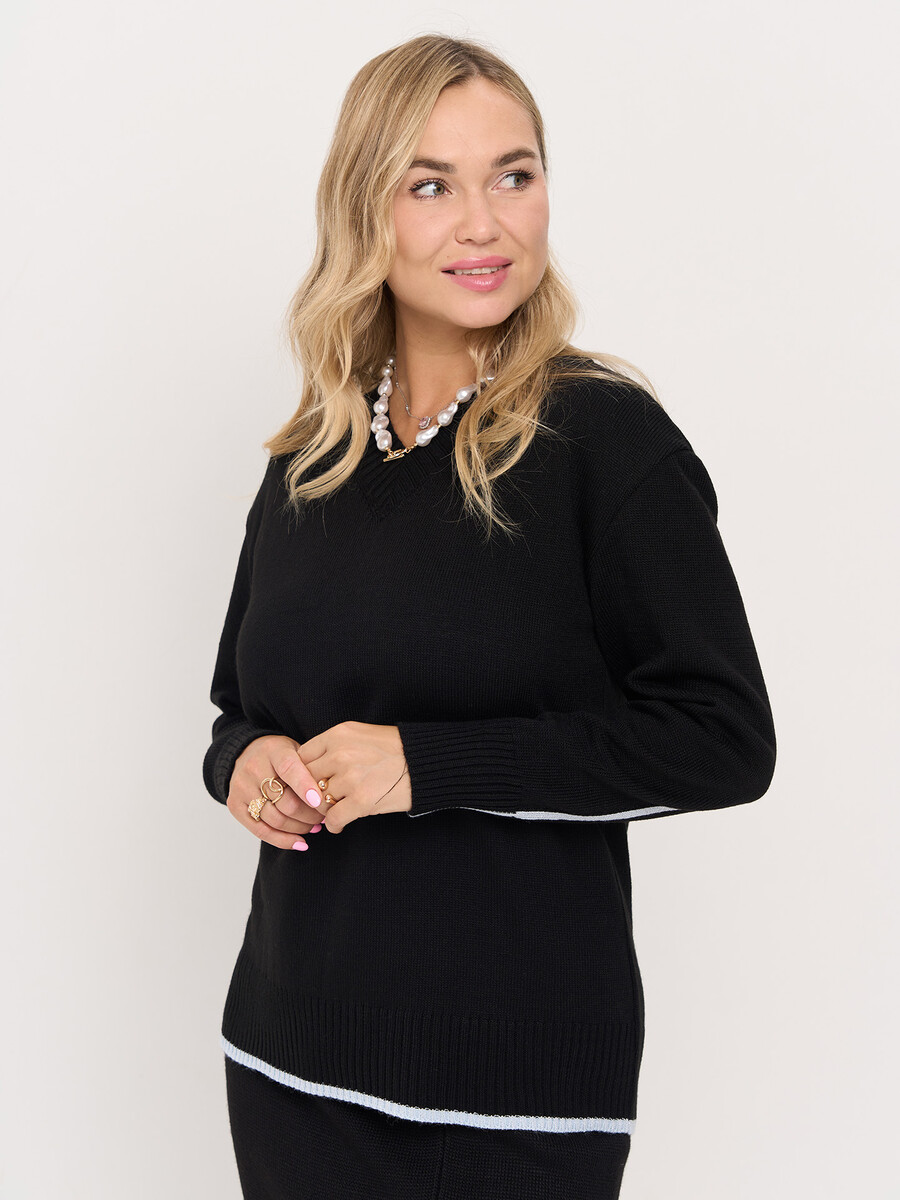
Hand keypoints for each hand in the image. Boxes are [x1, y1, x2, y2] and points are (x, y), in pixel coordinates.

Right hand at [227, 734, 329, 850]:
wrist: (248, 753)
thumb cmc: (281, 755)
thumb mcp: (297, 749)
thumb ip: (311, 766)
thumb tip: (330, 794)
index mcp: (273, 750)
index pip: (289, 769)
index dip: (305, 787)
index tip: (319, 802)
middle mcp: (253, 768)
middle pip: (285, 802)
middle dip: (310, 814)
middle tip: (324, 817)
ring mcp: (241, 788)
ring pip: (275, 819)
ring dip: (300, 828)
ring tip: (314, 827)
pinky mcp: (235, 805)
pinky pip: (261, 831)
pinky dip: (283, 841)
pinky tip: (300, 843)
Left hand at [295, 720, 411, 833]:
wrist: (426, 761)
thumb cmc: (394, 748)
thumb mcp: (360, 735)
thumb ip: (333, 746)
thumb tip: (308, 768)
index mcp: (338, 734)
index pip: (301, 757)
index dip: (301, 773)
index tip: (307, 783)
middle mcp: (340, 754)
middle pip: (306, 780)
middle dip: (309, 794)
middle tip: (316, 802)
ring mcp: (351, 777)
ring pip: (319, 801)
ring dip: (324, 811)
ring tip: (332, 812)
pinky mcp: (362, 800)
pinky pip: (334, 819)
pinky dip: (334, 825)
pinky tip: (339, 825)